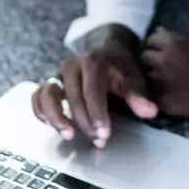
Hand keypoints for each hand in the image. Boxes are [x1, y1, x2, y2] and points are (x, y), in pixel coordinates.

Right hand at [31, 24, 157, 147]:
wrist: (107, 48)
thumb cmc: (120, 66)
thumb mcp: (132, 76)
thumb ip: (138, 95)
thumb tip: (150, 112)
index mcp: (93, 61)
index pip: (92, 91)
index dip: (97, 114)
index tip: (104, 134)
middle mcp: (72, 65)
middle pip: (73, 96)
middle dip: (84, 121)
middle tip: (97, 140)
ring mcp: (58, 73)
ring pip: (48, 94)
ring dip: (55, 117)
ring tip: (69, 135)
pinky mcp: (50, 82)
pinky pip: (38, 96)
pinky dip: (41, 112)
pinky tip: (52, 126)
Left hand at [142, 27, 188, 118]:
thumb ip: (176, 38)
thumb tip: (159, 31)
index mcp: (171, 44)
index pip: (151, 39)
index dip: (155, 44)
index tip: (160, 49)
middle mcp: (161, 60)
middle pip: (145, 57)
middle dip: (151, 59)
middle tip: (161, 64)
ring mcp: (159, 81)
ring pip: (147, 75)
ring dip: (153, 75)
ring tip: (164, 79)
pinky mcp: (161, 100)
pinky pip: (152, 93)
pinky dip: (157, 92)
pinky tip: (167, 92)